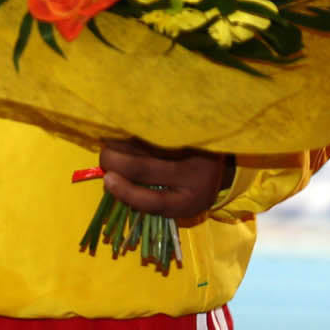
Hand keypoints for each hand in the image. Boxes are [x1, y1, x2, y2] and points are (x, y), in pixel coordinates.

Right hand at [99, 139, 234, 219]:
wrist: (223, 160)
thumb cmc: (189, 185)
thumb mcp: (176, 201)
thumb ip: (147, 199)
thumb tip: (110, 184)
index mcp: (190, 201)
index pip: (154, 202)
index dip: (126, 192)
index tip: (107, 180)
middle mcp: (193, 175)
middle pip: (144, 169)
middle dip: (115, 163)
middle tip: (106, 160)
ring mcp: (191, 148)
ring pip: (144, 144)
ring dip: (120, 144)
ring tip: (111, 145)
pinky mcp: (187, 127)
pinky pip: (152, 127)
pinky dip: (132, 130)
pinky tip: (124, 131)